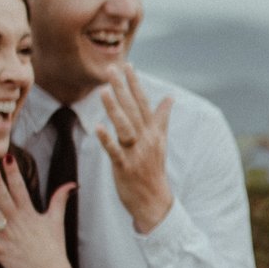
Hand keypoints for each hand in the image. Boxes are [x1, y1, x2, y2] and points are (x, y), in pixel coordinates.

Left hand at [0, 156, 75, 267]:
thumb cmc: (53, 247)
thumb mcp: (56, 221)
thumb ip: (59, 200)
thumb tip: (71, 184)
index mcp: (29, 213)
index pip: (20, 188)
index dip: (13, 173)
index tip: (7, 158)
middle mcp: (18, 222)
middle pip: (5, 198)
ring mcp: (8, 236)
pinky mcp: (1, 251)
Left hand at [96, 63, 175, 233]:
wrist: (155, 202)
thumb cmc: (154, 170)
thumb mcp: (160, 141)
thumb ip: (162, 118)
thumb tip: (170, 97)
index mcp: (153, 132)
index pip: (143, 102)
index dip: (135, 84)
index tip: (128, 65)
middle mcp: (146, 139)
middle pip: (133, 109)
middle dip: (122, 88)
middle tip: (111, 69)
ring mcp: (136, 153)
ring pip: (125, 127)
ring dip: (114, 109)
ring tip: (103, 91)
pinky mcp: (125, 167)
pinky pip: (115, 152)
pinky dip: (107, 140)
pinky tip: (98, 128)